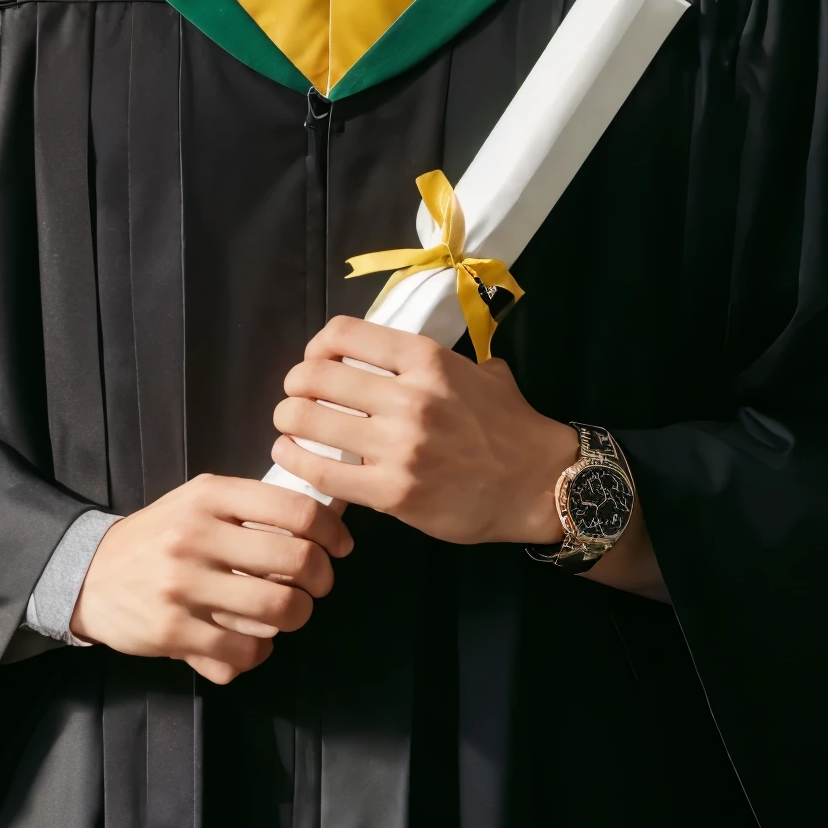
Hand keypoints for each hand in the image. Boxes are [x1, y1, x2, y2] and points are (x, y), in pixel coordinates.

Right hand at [69, 474, 353, 685]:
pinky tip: (249, 644)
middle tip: (318, 587)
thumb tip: (325, 521)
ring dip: (295, 619)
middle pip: (296, 563)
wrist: (89, 573)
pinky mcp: (171, 630)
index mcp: (210, 496)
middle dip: (321, 581)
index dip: (332, 533)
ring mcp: (182, 586)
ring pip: (276, 612)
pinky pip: (241, 653)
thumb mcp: (200, 503)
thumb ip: (253, 509)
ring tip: (289, 615)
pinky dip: (257, 654)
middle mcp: (197, 536)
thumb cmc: (160, 536)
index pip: (296, 510)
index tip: (340, 548)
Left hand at [271, 315, 579, 545]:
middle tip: (295, 396)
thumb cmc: (509, 425)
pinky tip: (290, 455)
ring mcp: (399, 447)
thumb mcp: (480, 372)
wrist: (539, 485)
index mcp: (427, 360)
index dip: (316, 345)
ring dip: (287, 419)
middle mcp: (410, 397)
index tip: (316, 360)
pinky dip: (295, 460)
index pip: (345, 334)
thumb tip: (397, 355)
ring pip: (309, 420)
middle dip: (295, 384)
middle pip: (317, 375)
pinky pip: (323, 472)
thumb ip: (436, 361)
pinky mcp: (392, 493)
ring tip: (287, 424)